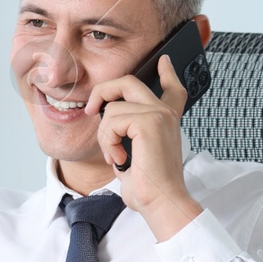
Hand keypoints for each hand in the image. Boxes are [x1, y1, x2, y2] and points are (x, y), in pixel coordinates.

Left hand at [84, 53, 202, 240]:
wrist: (161, 200)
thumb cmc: (149, 185)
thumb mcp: (136, 155)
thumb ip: (128, 135)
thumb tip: (108, 124)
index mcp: (166, 120)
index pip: (172, 88)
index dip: (167, 72)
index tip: (163, 61)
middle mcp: (166, 113)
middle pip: (128, 82)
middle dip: (102, 91)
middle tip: (90, 110)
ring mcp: (159, 114)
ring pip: (112, 109)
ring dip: (104, 136)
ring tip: (117, 156)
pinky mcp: (149, 121)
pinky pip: (112, 121)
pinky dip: (108, 142)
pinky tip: (120, 157)